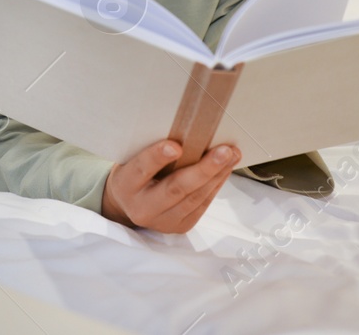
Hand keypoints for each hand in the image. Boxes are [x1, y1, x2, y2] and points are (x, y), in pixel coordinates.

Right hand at [101, 139, 238, 233]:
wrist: (129, 205)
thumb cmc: (134, 173)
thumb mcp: (132, 159)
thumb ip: (151, 150)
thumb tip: (187, 130)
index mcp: (126, 185)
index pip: (141, 169)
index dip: (158, 157)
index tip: (176, 145)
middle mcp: (143, 207)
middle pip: (176, 189)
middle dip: (203, 169)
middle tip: (223, 151)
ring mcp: (163, 221)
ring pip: (195, 198)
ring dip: (217, 175)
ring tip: (232, 155)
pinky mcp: (180, 226)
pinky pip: (202, 204)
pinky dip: (216, 184)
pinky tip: (226, 168)